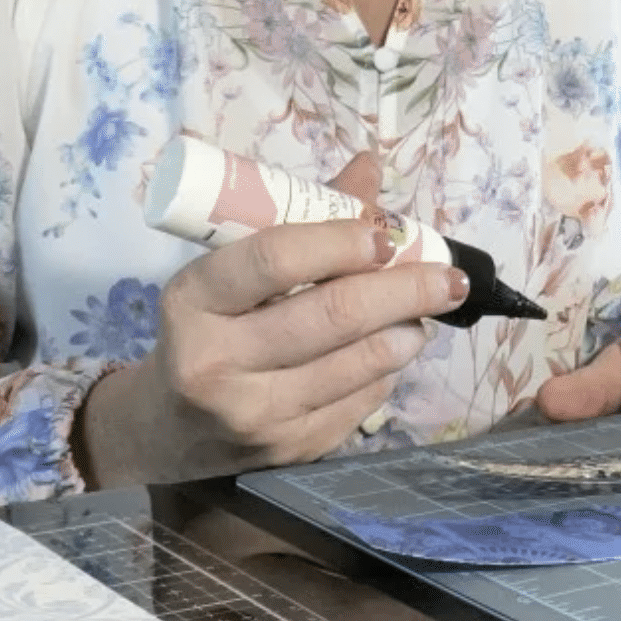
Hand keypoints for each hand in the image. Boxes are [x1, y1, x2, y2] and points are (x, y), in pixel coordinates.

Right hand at [74, 153, 468, 487]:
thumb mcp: (230, 271)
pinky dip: (384, 371)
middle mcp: (216, 362)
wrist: (171, 430)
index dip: (338, 242)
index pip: (275, 259)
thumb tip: (370, 168)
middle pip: (332, 315)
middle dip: (404, 290)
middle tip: (449, 277)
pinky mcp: (287, 453)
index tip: (384, 237)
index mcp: (193, 300)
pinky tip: (390, 350)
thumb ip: (299, 219)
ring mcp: (253, 415)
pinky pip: (358, 403)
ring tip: (426, 311)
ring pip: (356, 364)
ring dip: (406, 331)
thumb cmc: (208, 328)